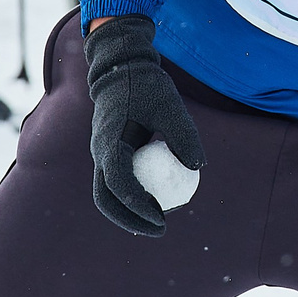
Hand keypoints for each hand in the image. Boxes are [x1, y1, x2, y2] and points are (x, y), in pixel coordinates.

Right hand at [84, 14, 205, 235]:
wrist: (121, 66)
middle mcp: (99, 152)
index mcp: (109, 142)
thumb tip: (198, 167)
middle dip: (130, 220)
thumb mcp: (170, 105)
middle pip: (105, 199)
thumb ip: (184, 135)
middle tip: (160, 229)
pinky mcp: (109, 152)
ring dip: (128, 213)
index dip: (139, 207)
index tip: (163, 219)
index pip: (118, 185)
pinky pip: (117, 181)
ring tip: (159, 222)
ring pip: (107, 194)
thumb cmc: (147, 85)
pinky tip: (159, 201)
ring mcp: (101, 153)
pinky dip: (132, 197)